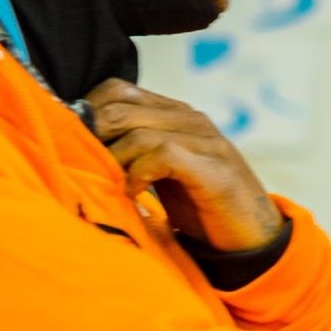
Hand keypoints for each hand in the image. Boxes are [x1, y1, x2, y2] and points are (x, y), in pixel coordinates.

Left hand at [85, 79, 282, 252]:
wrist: (252, 240)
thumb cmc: (201, 209)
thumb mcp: (161, 173)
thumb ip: (133, 152)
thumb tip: (82, 146)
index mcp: (176, 115)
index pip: (117, 90)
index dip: (89, 112)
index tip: (78, 145)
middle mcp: (191, 120)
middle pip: (120, 108)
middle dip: (95, 139)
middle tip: (88, 168)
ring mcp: (206, 142)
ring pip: (138, 132)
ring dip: (116, 162)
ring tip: (115, 185)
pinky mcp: (214, 170)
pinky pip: (163, 154)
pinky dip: (139, 174)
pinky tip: (135, 193)